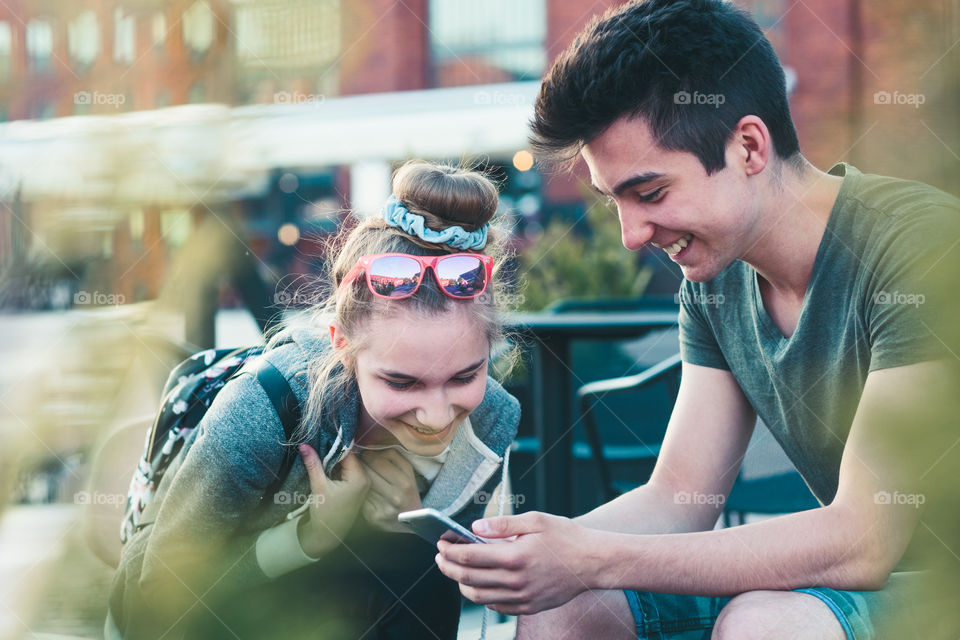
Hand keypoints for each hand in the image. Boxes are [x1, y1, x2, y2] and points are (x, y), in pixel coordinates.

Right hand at [297, 445, 368, 557]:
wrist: (328, 535)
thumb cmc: (325, 513)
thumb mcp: (318, 485)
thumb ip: (313, 463)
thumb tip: (304, 445)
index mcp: (359, 478)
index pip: (348, 452)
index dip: (334, 445)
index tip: (321, 437)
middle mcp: (365, 479)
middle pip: (349, 457)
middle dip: (333, 452)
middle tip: (317, 445)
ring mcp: (363, 484)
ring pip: (348, 463)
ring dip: (334, 460)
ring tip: (319, 455)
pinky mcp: (357, 488)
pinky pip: (348, 471)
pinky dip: (337, 468)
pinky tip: (325, 467)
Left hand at [358, 449, 422, 532]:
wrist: (412, 523)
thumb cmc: (407, 493)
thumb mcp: (408, 474)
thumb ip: (393, 457)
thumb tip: (370, 445)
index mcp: (406, 482)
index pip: (380, 459)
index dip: (370, 453)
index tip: (366, 453)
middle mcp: (396, 496)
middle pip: (369, 470)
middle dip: (362, 463)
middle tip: (359, 461)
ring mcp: (384, 508)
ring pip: (363, 483)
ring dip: (357, 476)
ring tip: (358, 473)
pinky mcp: (373, 517)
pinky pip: (360, 497)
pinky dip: (357, 491)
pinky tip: (358, 489)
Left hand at [435, 512, 596, 614]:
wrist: (593, 562)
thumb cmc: (566, 538)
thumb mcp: (535, 520)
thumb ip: (502, 525)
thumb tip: (475, 528)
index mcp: (514, 557)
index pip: (469, 557)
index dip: (449, 550)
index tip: (441, 543)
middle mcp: (515, 581)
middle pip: (467, 578)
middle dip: (447, 566)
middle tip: (440, 557)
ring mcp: (521, 597)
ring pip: (478, 596)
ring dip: (461, 583)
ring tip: (455, 570)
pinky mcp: (528, 607)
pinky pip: (496, 606)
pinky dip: (481, 596)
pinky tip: (479, 583)